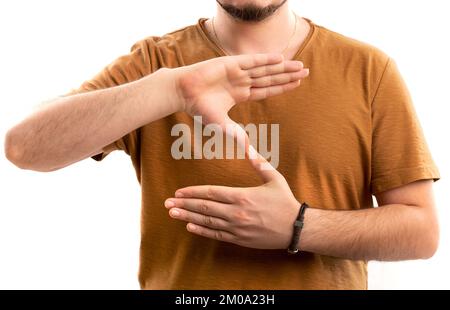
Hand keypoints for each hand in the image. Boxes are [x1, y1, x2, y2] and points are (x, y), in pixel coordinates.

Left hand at [164, 146, 300, 249]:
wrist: (295, 227)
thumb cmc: (284, 201)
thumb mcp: (274, 178)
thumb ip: (259, 163)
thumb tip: (248, 146)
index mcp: (242, 195)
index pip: (211, 192)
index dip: (193, 192)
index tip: (179, 191)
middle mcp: (236, 212)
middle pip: (204, 207)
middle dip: (184, 204)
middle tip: (167, 203)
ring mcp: (237, 227)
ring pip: (207, 221)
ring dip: (187, 217)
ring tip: (172, 214)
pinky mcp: (239, 239)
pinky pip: (216, 234)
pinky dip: (202, 231)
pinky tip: (190, 226)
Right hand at [173, 53, 308, 128]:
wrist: (183, 93)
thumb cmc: (199, 108)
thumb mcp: (223, 125)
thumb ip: (238, 137)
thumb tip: (251, 156)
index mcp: (241, 93)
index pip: (266, 89)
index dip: (282, 86)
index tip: (297, 83)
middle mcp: (242, 81)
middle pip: (270, 77)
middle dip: (288, 75)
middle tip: (305, 71)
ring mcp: (237, 71)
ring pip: (265, 69)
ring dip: (282, 67)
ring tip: (299, 65)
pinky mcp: (230, 63)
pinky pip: (251, 61)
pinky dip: (266, 60)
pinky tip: (280, 59)